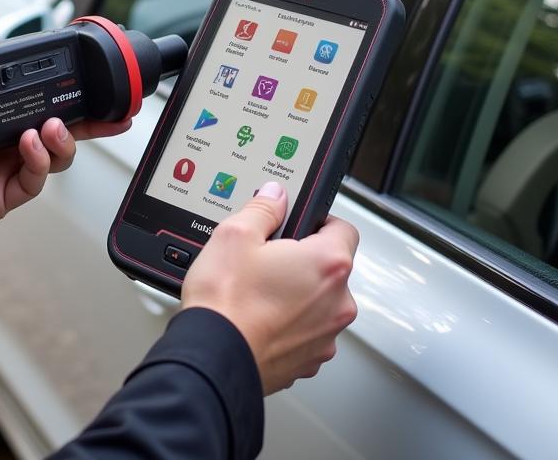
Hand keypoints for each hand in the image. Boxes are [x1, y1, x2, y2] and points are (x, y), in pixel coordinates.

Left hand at [0, 21, 130, 242]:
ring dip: (63, 139)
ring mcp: (12, 168)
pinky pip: (36, 178)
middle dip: (91, 123)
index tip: (96, 88)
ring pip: (57, 155)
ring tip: (49, 127)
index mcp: (3, 117)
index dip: (74, 98)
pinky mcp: (7, 193)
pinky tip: (30, 144)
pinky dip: (40, 159)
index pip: (46, 103)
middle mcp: (12, 142)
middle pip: (63, 130)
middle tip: (112, 116)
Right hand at [181, 182, 358, 393]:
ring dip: (296, 295)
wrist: (213, 358)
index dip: (319, 221)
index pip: (344, 228)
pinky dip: (287, 324)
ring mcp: (325, 336)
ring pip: (318, 302)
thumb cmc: (227, 302)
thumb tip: (275, 195)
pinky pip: (305, 331)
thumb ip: (263, 208)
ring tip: (257, 291)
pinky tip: (257, 317)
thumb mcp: (236, 234)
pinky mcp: (308, 361)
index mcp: (328, 264)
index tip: (298, 223)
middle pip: (330, 268)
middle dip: (302, 260)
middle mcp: (337, 302)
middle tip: (266, 258)